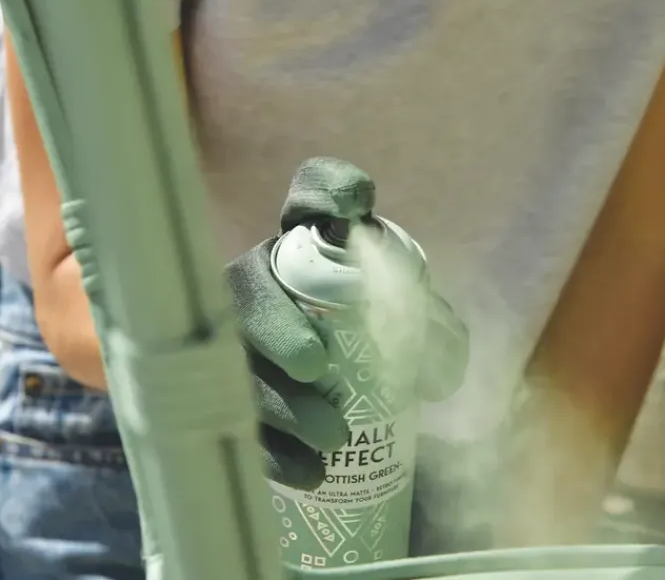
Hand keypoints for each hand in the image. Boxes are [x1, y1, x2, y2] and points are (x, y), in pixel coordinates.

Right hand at [225, 157, 468, 488]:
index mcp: (304, 248)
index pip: (312, 197)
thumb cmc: (358, 336)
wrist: (303, 385)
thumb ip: (427, 329)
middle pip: (251, 292)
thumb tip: (442, 372)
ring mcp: (231, 340)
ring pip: (235, 364)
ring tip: (332, 436)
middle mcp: (260, 282)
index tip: (355, 203)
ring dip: (281, 403)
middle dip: (277, 330)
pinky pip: (236, 421)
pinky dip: (273, 452)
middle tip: (316, 365)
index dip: (328, 191)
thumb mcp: (398, 326)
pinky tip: (308, 473)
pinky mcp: (222, 397)